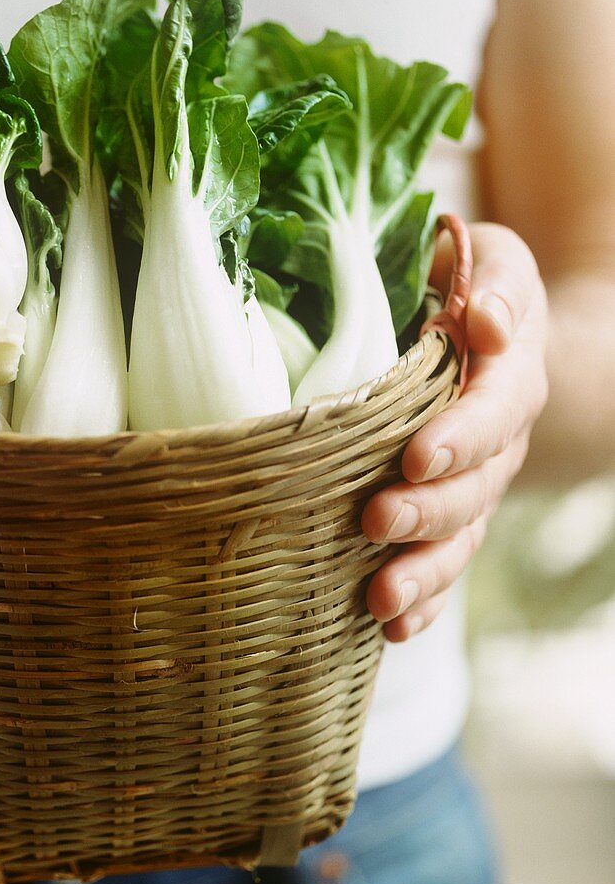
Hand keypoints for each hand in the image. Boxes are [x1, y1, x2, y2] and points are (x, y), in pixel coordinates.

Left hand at [362, 223, 547, 641]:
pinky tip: (390, 628)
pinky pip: (443, 560)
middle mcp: (497, 442)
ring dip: (422, 572)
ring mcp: (475, 484)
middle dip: (428, 510)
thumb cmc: (470, 281)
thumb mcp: (490, 256)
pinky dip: (423, 598)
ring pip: (459, 538)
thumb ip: (494, 281)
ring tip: (379, 602)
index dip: (461, 436)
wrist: (486, 325)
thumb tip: (486, 323)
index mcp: (508, 376)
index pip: (493, 411)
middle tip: (376, 520)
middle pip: (475, 488)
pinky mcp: (448, 510)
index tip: (417, 455)